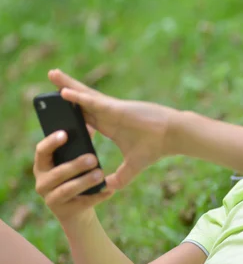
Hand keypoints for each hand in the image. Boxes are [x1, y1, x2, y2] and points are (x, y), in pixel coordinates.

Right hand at [33, 131, 112, 224]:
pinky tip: (110, 190)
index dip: (51, 143)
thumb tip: (91, 125)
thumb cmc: (75, 178)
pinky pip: (83, 203)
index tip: (65, 134)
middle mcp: (42, 183)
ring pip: (67, 190)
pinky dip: (97, 197)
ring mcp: (51, 199)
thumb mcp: (73, 162)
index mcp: (42, 166)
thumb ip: (79, 147)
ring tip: (101, 175)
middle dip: (75, 165)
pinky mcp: (65, 212)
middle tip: (94, 158)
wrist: (76, 209)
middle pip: (57, 173)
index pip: (41, 152)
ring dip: (85, 182)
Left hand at [48, 69, 178, 189]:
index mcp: (109, 126)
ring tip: (52, 74)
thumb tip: (108, 189)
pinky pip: (92, 102)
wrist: (172, 136)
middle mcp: (108, 115)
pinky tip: (63, 92)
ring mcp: (111, 110)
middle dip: (65, 92)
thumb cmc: (156, 147)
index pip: (85, 117)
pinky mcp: (116, 109)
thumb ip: (121, 177)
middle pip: (81, 101)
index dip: (71, 113)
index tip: (56, 111)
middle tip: (50, 81)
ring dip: (67, 86)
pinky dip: (78, 97)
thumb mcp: (134, 165)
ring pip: (84, 96)